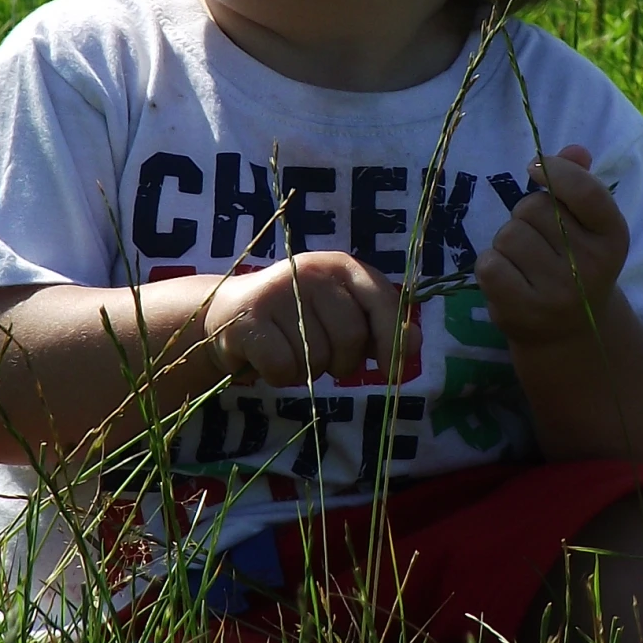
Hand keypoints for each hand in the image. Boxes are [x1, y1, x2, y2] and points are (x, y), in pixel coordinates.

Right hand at [201, 252, 416, 386]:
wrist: (228, 313)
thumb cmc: (296, 317)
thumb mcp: (342, 312)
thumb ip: (380, 324)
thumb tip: (414, 343)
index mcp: (341, 266)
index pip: (382, 302)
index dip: (392, 339)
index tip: (392, 372)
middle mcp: (311, 271)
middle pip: (350, 337)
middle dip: (342, 363)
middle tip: (323, 358)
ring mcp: (277, 292)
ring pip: (316, 358)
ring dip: (307, 371)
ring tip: (290, 351)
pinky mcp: (249, 318)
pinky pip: (284, 368)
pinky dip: (280, 377)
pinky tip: (268, 360)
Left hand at [475, 143, 630, 346]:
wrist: (572, 332)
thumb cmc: (575, 264)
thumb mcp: (587, 226)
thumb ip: (580, 184)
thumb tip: (575, 149)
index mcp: (614, 236)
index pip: (586, 191)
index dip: (556, 170)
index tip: (536, 168)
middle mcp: (592, 266)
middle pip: (534, 208)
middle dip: (526, 216)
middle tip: (538, 240)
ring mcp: (559, 292)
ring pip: (509, 235)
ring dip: (506, 242)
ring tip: (524, 263)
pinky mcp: (525, 311)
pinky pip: (490, 264)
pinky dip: (491, 265)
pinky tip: (509, 279)